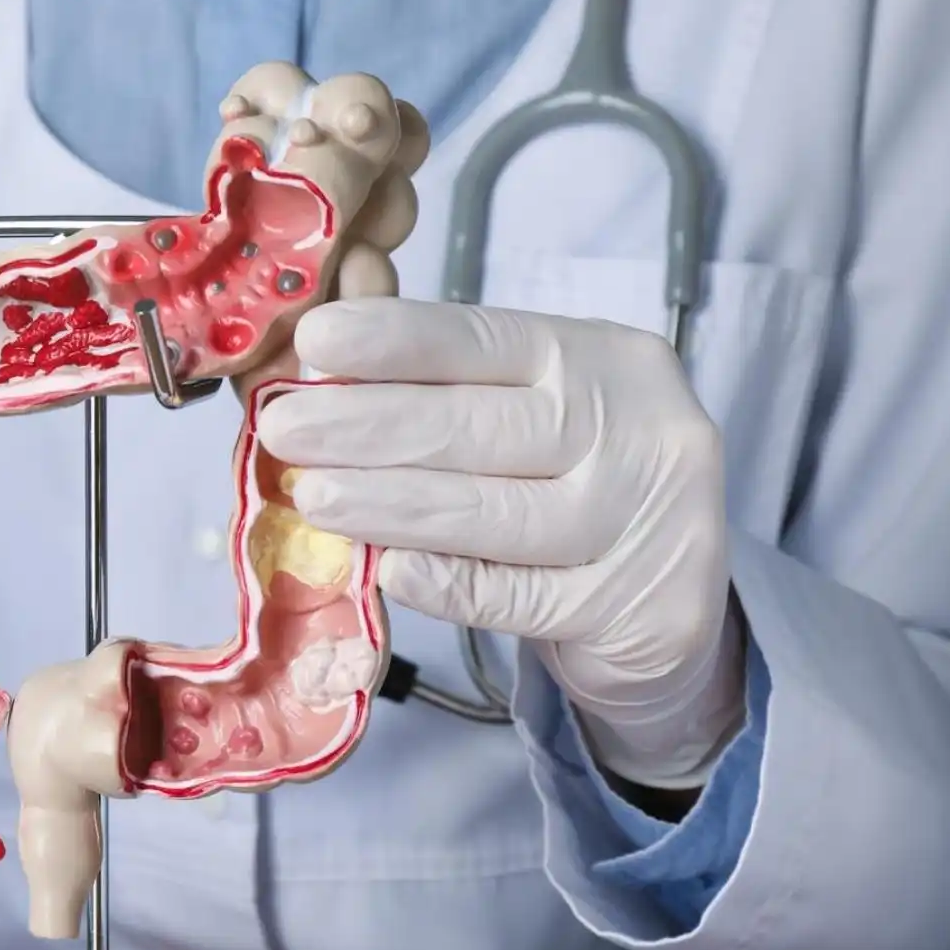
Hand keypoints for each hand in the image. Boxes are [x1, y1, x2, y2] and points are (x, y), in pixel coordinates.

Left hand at [257, 298, 745, 787]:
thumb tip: (328, 341)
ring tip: (312, 498)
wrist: (666, 610)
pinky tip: (388, 570)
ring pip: (497, 513)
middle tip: (282, 431)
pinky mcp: (641, 609)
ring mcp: (650, 522)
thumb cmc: (567, 492)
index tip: (314, 340)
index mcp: (602, 360)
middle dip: (368, 426)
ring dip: (390, 506)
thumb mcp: (523, 414)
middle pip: (484, 425)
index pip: (487, 339)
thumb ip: (439, 380)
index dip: (396, 341)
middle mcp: (639, 429)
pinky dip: (448, 584)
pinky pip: (522, 597)